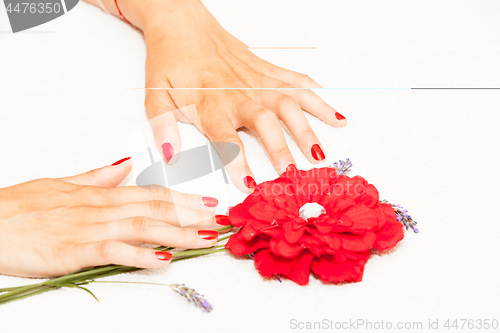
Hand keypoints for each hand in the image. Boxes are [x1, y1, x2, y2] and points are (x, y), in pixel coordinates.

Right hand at [0, 158, 220, 277]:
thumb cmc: (20, 206)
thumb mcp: (63, 183)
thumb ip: (98, 176)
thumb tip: (126, 165)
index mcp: (100, 194)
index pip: (151, 192)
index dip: (183, 198)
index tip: (207, 202)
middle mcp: (100, 207)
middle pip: (155, 207)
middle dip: (191, 213)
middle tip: (219, 218)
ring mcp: (88, 227)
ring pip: (142, 226)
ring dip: (177, 232)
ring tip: (204, 238)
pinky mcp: (73, 249)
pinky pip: (113, 250)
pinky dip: (140, 254)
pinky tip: (163, 260)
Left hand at [139, 0, 345, 191]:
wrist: (182, 25)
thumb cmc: (169, 63)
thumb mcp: (155, 95)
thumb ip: (162, 127)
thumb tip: (170, 156)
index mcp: (210, 104)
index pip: (226, 139)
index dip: (238, 163)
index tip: (251, 186)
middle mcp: (238, 93)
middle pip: (265, 121)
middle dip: (281, 149)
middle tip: (294, 174)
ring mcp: (256, 80)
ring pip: (288, 101)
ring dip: (307, 127)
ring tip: (321, 152)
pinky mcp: (266, 69)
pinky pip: (295, 80)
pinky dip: (316, 96)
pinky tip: (333, 114)